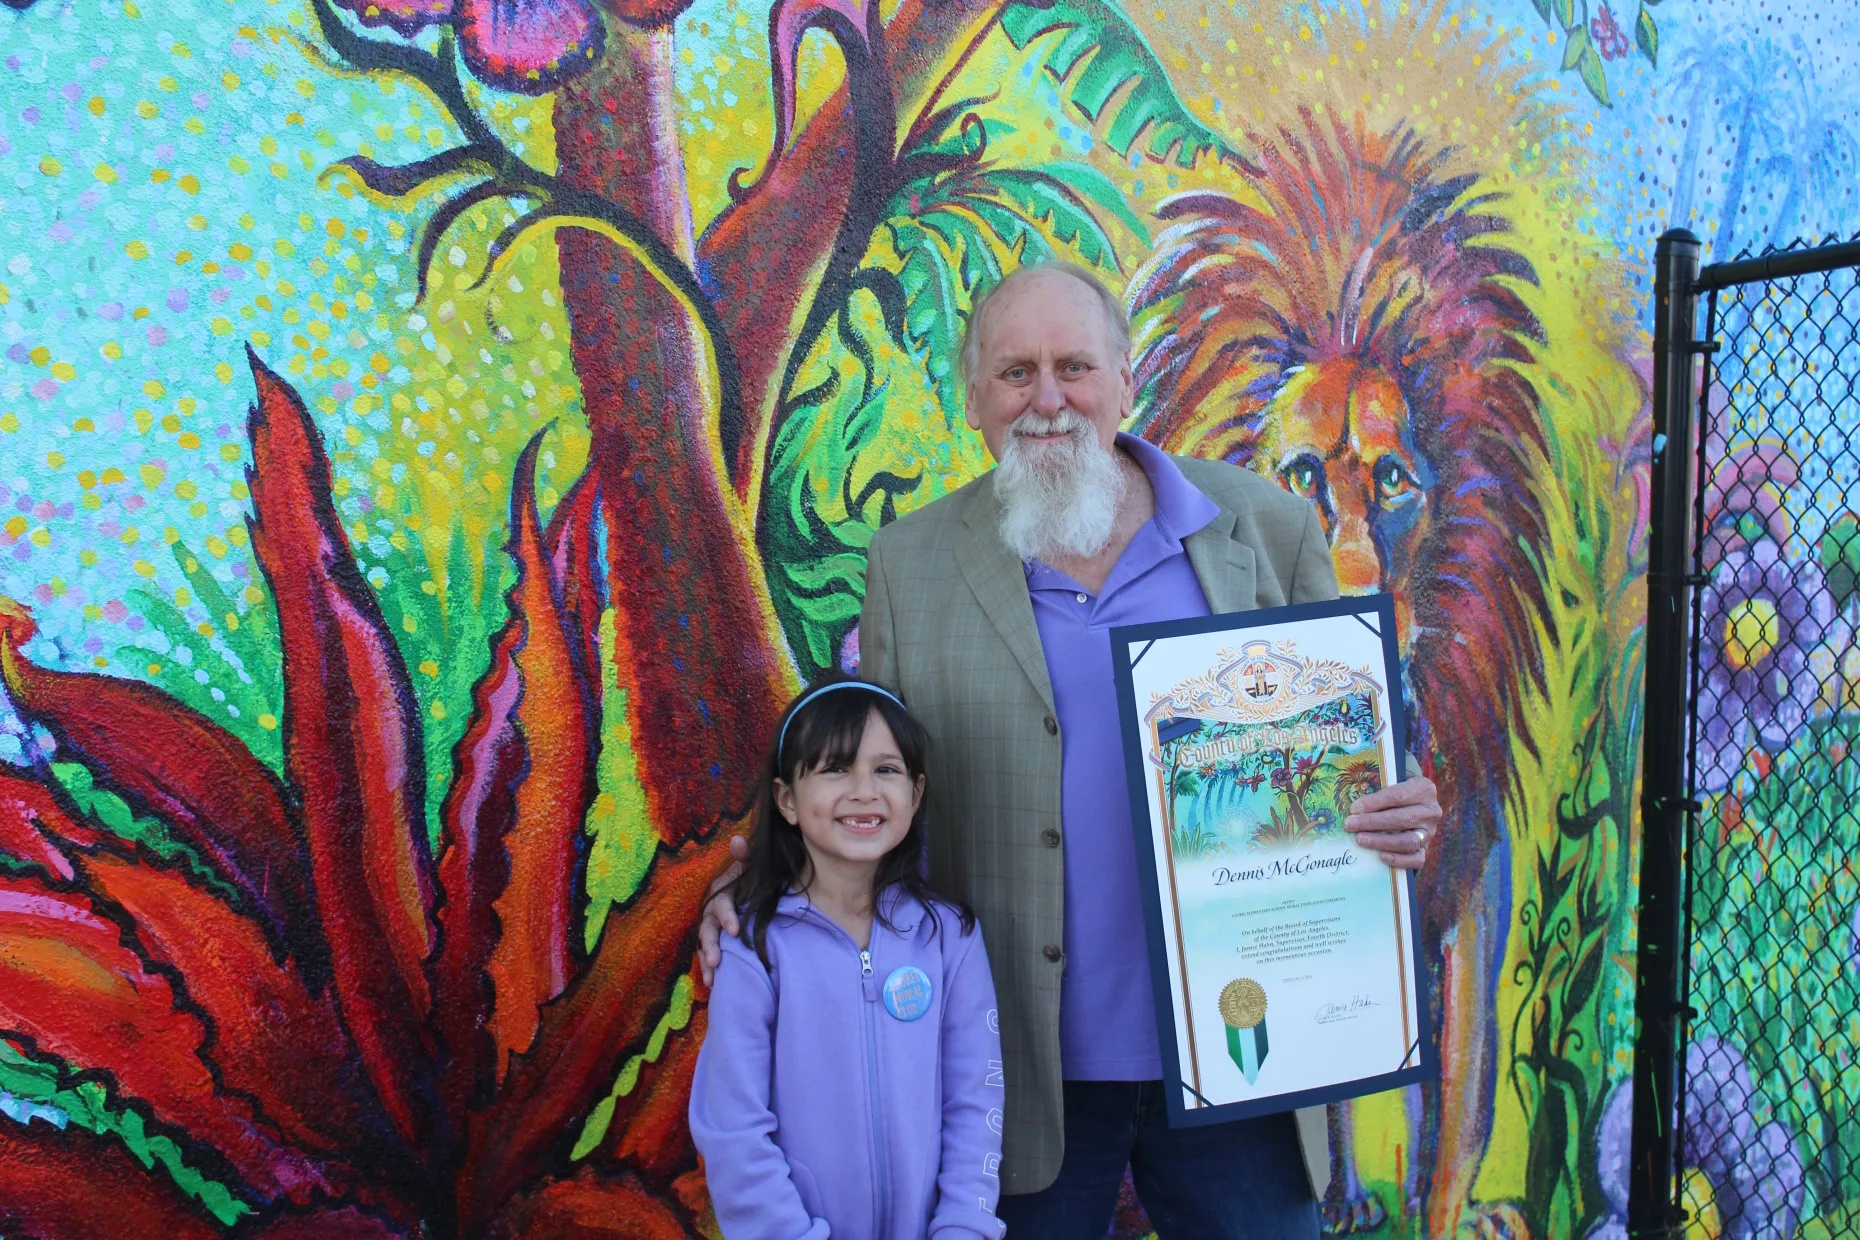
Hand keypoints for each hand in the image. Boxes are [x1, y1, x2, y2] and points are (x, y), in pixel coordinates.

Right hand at [697, 835, 749, 985]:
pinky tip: (714, 984)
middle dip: (712, 945)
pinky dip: (710, 969)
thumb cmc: (756, 875)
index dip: (727, 917)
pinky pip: (711, 954)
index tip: (737, 931)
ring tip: (713, 979)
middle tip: (717, 961)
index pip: (721, 904)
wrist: (758, 885)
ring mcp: (714, 927)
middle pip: (708, 928)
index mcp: (722, 892)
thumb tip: (738, 840)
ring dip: (707, 961)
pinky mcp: (718, 939)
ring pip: (706, 944)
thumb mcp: (754, 864)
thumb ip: (747, 854)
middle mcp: (713, 910)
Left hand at [1343, 775, 1438, 871]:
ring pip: (1408, 841)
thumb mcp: (1389, 782)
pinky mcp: (1426, 849)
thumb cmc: (1395, 792)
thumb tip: (1355, 807)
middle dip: (1372, 822)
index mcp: (1424, 789)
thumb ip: (1376, 787)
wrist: (1412, 805)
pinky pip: (1416, 859)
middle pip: (1401, 819)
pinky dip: (1399, 860)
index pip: (1397, 796)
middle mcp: (1431, 811)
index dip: (1374, 803)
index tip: (1354, 809)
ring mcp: (1430, 832)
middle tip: (1350, 825)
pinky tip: (1381, 857)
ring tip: (1360, 840)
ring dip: (1381, 841)